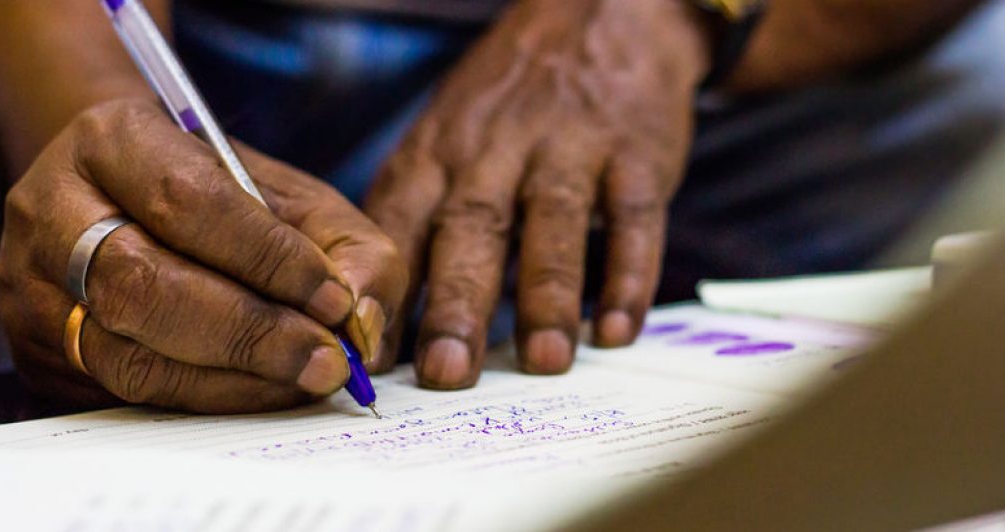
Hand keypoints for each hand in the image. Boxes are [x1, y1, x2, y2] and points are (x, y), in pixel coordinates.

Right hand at [0, 98, 405, 412]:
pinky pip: (121, 394)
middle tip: (327, 360)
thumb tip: (360, 320)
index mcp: (114, 140)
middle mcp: (53, 210)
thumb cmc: (228, 202)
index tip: (336, 300)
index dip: (267, 258)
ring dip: (230, 379)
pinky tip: (260, 391)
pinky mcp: (40, 352)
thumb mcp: (300, 201)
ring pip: (126, 353)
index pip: (187, 201)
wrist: (133, 205)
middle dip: (249, 331)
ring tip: (303, 378)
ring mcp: (33, 287)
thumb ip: (349, 249)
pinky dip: (204, 401)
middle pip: (142, 284)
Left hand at [365, 0, 709, 387]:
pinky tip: (620, 329)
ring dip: (548, 295)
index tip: (370, 359)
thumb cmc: (505, 102)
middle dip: (457, 303)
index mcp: (438, 153)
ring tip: (544, 361)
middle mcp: (496, 149)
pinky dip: (630, 273)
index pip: (400, 225)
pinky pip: (634, 216)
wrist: (598, 14)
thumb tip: (383, 321)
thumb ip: (418, 218)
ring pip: (553, 222)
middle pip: (471, 228)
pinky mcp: (634, 151)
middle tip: (447, 373)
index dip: (384, 292)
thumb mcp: (445, 138)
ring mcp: (569, 147)